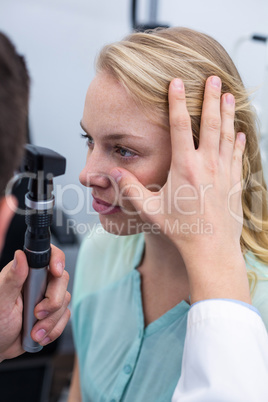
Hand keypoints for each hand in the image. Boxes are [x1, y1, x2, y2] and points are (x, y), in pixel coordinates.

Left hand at [0, 244, 70, 361]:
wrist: (0, 347)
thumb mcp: (1, 301)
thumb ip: (12, 278)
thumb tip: (20, 256)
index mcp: (25, 273)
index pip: (48, 255)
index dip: (57, 260)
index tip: (56, 272)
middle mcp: (38, 281)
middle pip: (62, 279)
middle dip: (53, 301)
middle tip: (37, 313)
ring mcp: (47, 296)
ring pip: (65, 299)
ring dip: (51, 320)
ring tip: (34, 331)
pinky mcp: (54, 312)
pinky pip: (66, 316)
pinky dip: (54, 329)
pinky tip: (40, 334)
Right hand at [111, 76, 250, 302]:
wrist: (211, 250)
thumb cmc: (181, 231)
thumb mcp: (150, 210)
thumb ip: (130, 189)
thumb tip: (113, 173)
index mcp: (185, 168)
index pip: (181, 126)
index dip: (178, 101)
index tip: (177, 82)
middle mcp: (207, 165)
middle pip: (211, 123)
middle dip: (212, 97)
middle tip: (214, 78)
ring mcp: (224, 173)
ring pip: (227, 135)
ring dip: (228, 113)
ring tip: (229, 95)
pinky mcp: (235, 183)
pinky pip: (238, 155)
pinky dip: (238, 141)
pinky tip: (240, 132)